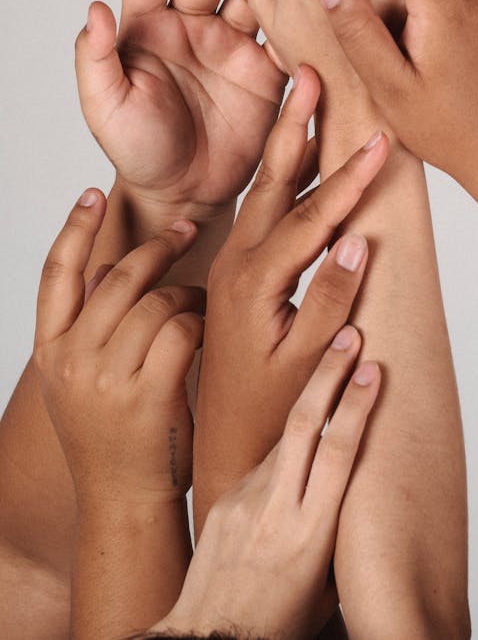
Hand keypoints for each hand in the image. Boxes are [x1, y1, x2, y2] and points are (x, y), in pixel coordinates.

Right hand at [32, 190, 205, 505]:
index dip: (74, 228)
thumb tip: (99, 270)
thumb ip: (87, 328)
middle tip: (189, 228)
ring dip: (189, 292)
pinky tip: (210, 330)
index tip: (93, 195)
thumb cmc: (113, 434)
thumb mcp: (80, 381)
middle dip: (159, 247)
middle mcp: (71, 360)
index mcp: (50, 350)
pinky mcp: (148, 394)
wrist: (126, 501)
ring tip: (203, 302)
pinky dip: (202, 321)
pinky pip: (182, 328)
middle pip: (118, 277)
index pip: (55, 273)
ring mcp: (107, 378)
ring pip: (157, 299)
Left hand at [75, 0, 285, 222]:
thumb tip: (95, 8)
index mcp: (149, 25)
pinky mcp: (268, 69)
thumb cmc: (136, 149)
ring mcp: (233, 43)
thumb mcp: (105, 107)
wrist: (185, 193)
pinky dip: (300, 17)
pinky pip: (287, 36)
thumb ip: (97, 59)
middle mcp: (193, 24)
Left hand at [159, 331, 379, 639]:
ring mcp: (244, 501)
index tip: (374, 369)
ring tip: (334, 359)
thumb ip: (339, 529)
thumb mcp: (325, 584)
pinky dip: (286, 443)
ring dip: (311, 397)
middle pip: (305, 425)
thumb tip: (360, 486)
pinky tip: (301, 432)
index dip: (357, 407)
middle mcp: (276, 509)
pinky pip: (261, 461)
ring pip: (284, 436)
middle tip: (351, 333)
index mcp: (310, 534)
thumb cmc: (278, 622)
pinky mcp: (224, 500)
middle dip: (329, 373)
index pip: (338, 454)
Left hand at [192, 62, 388, 528]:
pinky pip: (259, 209)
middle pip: (272, 181)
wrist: (224, 443)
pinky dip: (279, 174)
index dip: (349, 178)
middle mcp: (236, 263)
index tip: (380, 138)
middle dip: (295, 126)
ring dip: (285, 142)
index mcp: (254, 282)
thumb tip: (357, 240)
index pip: (311, 217)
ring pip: (263, 189)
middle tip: (311, 74)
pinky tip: (295, 156)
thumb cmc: (270, 409)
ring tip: (303, 96)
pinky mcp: (236, 270)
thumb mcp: (307, 362)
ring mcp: (232, 263)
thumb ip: (330, 299)